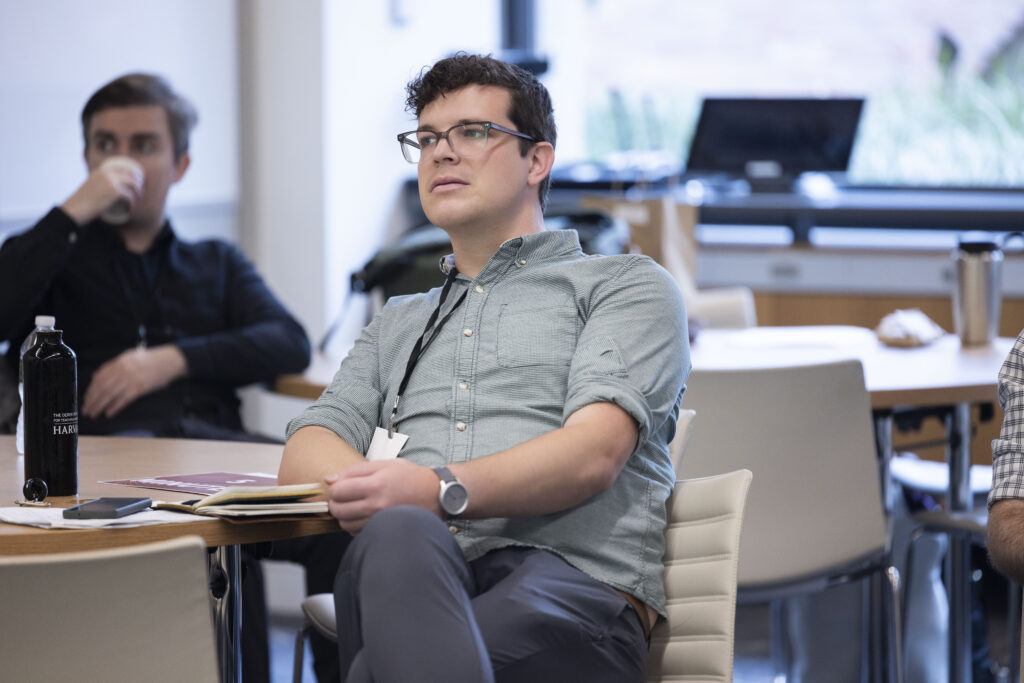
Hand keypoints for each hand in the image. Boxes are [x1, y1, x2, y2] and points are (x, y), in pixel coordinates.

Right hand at [61, 160, 142, 225]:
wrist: (73, 210)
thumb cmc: (79, 203)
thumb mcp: (89, 188)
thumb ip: (98, 185)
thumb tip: (108, 190)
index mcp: (99, 172)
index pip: (121, 168)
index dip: (130, 174)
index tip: (135, 181)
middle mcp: (106, 174)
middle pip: (129, 174)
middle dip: (136, 182)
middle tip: (139, 191)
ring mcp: (111, 182)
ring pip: (132, 184)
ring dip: (137, 192)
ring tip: (138, 199)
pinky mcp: (115, 192)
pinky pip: (130, 196)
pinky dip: (132, 202)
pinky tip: (131, 207)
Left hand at [82, 345, 186, 418]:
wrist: (170, 361)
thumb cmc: (151, 359)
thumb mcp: (130, 356)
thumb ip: (113, 365)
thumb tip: (96, 376)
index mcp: (119, 362)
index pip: (99, 377)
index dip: (90, 390)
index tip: (86, 399)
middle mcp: (122, 370)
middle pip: (102, 388)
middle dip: (92, 400)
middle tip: (86, 410)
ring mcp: (131, 379)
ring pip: (110, 395)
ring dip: (99, 406)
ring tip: (94, 413)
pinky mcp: (140, 388)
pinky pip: (123, 400)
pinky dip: (115, 407)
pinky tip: (109, 413)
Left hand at [325, 459, 440, 533]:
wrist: (435, 495)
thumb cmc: (411, 477)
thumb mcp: (385, 464)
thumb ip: (355, 470)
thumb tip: (329, 479)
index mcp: (376, 485)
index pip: (338, 491)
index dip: (335, 488)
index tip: (340, 486)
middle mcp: (377, 505)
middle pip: (338, 510)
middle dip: (335, 502)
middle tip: (343, 497)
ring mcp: (380, 521)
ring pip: (345, 524)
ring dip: (344, 515)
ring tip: (354, 506)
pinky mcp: (383, 531)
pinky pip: (356, 533)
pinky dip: (355, 525)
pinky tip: (363, 515)